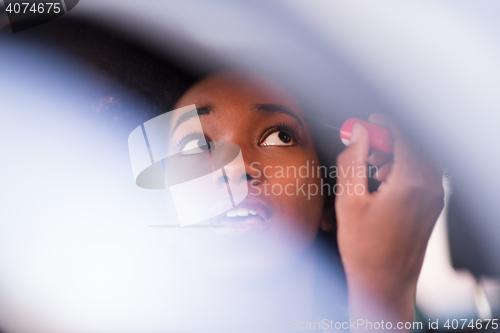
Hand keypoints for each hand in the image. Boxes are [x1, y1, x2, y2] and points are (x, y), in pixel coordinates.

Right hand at [335, 114, 444, 324]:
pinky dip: (404, 168)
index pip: (405, 136)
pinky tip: (384, 182)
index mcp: (411, 183)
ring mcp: (434, 199)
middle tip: (367, 143)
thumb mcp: (349, 200)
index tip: (370, 122)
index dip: (386, 123)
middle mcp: (429, 188)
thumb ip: (352, 161)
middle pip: (416, 145)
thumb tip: (356, 136)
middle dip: (390, 138)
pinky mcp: (432, 207)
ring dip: (397, 154)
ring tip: (373, 166)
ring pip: (421, 159)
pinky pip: (423, 174)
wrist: (384, 282)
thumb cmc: (367, 250)